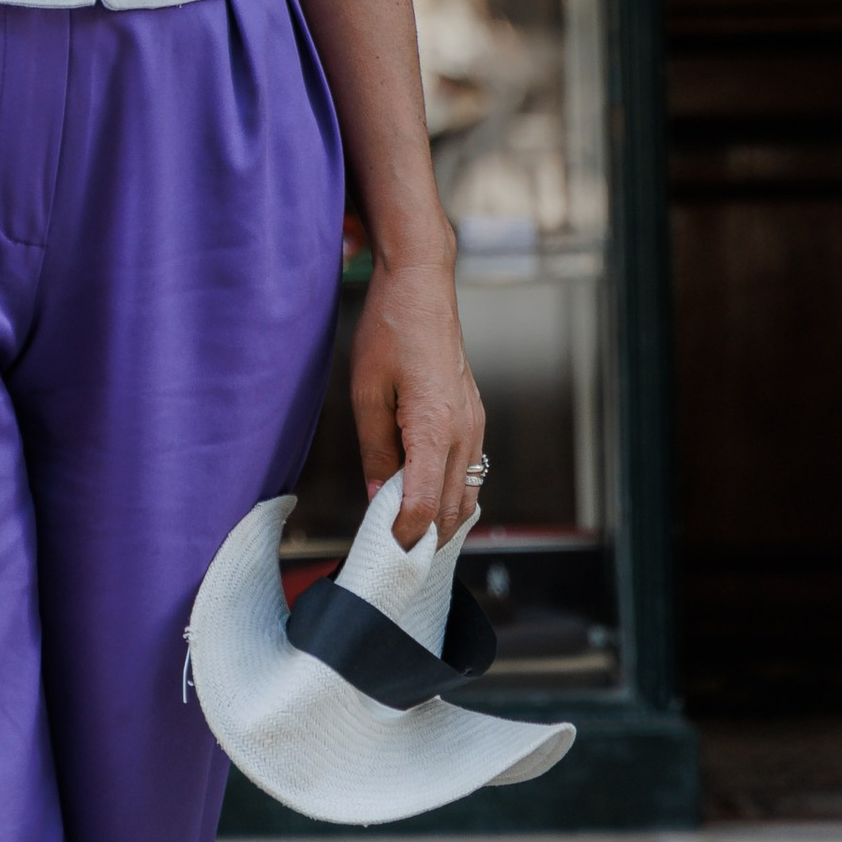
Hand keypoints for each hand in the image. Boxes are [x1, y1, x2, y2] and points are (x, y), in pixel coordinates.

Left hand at [351, 246, 485, 547]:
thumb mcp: (366, 391)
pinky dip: (452, 495)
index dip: (404, 537)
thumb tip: (377, 497)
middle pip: (452, 511)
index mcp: (434, 427)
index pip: (425, 506)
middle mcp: (465, 431)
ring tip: (407, 535)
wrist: (422, 284)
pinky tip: (425, 497)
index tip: (383, 553)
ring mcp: (475, 424)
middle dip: (424, 539)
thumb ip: (374, 450)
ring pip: (468, 495)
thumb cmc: (389, 329)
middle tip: (392, 556)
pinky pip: (471, 471)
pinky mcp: (475, 417)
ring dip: (442, 522)